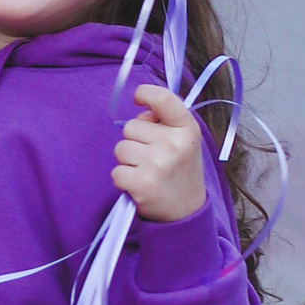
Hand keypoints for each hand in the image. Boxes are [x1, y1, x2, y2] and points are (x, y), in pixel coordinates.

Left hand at [113, 84, 207, 226]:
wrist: (186, 211)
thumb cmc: (180, 169)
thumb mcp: (184, 140)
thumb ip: (165, 121)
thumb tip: (141, 109)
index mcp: (188, 129)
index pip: (164, 99)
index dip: (146, 93)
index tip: (138, 98)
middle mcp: (174, 144)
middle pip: (131, 126)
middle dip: (136, 140)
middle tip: (153, 157)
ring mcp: (158, 165)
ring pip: (121, 148)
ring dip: (128, 160)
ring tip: (147, 171)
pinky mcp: (142, 184)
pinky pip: (116, 171)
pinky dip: (123, 178)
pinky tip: (140, 184)